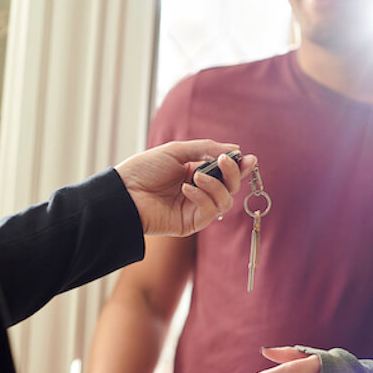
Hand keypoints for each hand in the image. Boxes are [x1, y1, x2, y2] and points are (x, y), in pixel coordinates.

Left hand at [114, 139, 256, 236]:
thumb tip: (236, 150)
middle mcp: (200, 191)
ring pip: (226, 201)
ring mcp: (196, 208)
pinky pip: (210, 212)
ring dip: (216, 186)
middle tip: (225, 161)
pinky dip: (202, 198)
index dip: (240, 166)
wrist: (123, 192)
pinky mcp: (191, 224)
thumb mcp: (177, 151)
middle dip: (232, 173)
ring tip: (196, 176)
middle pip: (231, 187)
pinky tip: (185, 189)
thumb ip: (206, 148)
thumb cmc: (144, 169)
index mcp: (196, 173)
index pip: (226, 172)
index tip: (249, 159)